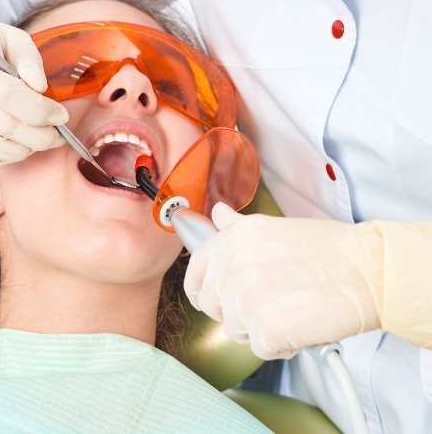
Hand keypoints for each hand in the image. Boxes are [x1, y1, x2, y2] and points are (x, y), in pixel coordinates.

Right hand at [0, 2, 67, 171]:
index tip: (60, 116)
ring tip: (33, 143)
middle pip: (3, 126)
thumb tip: (40, 86)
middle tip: (55, 136)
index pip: (8, 94)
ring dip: (19, 151)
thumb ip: (28, 59)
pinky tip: (7, 151)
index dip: (40, 111)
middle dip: (39, 137)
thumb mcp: (9, 37)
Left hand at [184, 203, 382, 358]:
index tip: (217, 297)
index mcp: (231, 239)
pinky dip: (280, 345)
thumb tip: (218, 215)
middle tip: (270, 299)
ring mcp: (246, 298)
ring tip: (290, 308)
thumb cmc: (327, 250)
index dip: (205, 290)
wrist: (368, 269)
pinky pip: (259, 348)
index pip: (195, 275)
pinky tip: (300, 325)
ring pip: (235, 330)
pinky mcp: (265, 329)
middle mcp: (232, 265)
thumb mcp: (273, 227)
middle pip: (213, 306)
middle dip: (237, 310)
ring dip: (260, 327)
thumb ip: (237, 228)